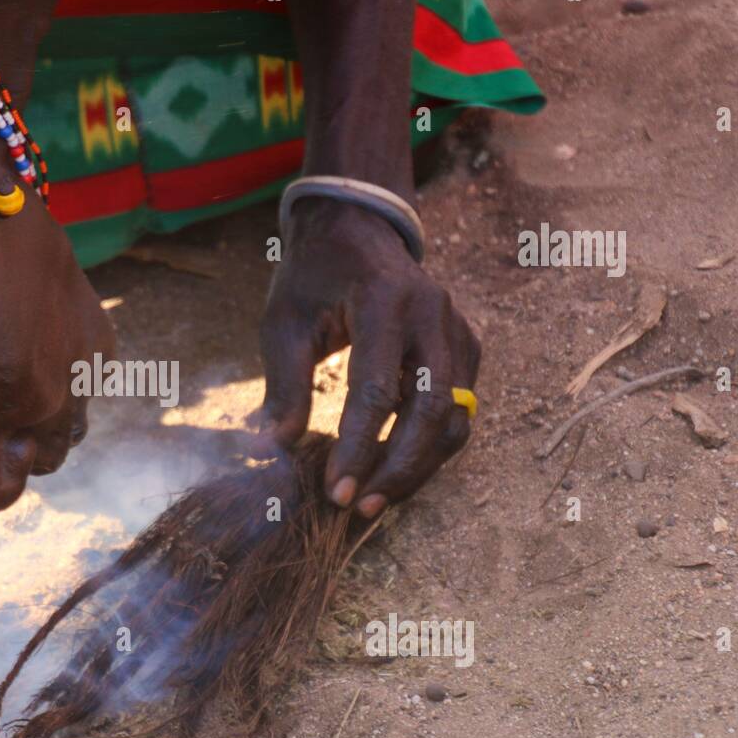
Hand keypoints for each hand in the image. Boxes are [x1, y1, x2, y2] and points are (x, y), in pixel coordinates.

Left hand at [257, 199, 480, 516]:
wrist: (358, 230)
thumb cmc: (314, 276)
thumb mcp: (284, 322)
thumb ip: (283, 386)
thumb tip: (271, 450)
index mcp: (386, 302)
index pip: (377, 391)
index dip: (357, 448)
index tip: (334, 492)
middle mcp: (435, 316)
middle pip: (431, 411)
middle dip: (397, 469)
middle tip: (359, 508)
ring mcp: (458, 332)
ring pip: (454, 418)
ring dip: (418, 467)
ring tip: (375, 500)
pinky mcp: (466, 349)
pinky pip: (457, 411)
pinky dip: (429, 448)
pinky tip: (393, 472)